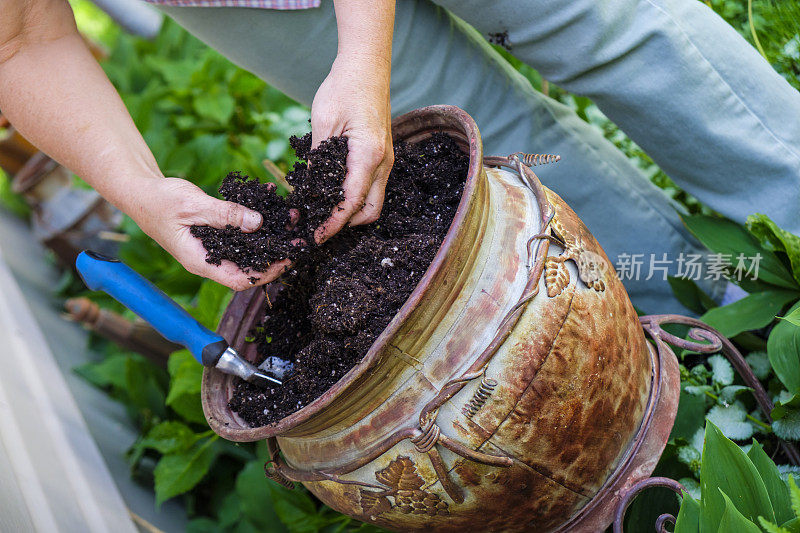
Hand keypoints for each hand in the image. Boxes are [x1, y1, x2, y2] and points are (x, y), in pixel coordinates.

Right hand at [128, 177, 290, 290]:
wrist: (140, 191)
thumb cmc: (159, 201)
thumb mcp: (193, 205)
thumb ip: (224, 215)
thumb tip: (256, 223)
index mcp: (200, 261)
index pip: (239, 280)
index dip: (265, 274)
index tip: (287, 260)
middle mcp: (210, 258)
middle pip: (248, 266)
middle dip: (275, 254)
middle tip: (298, 238)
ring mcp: (213, 247)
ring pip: (248, 248)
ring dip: (270, 235)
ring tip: (291, 219)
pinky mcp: (216, 233)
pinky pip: (241, 230)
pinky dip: (257, 220)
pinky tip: (271, 203)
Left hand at [311, 51, 392, 242]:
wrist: (366, 66)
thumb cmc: (343, 88)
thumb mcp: (322, 124)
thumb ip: (318, 160)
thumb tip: (308, 192)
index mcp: (369, 156)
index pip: (351, 203)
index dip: (332, 224)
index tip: (315, 236)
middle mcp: (383, 162)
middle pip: (369, 211)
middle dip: (344, 225)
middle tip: (316, 227)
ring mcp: (385, 160)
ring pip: (372, 202)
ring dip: (350, 213)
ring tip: (321, 213)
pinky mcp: (381, 155)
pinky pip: (371, 187)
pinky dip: (354, 198)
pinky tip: (332, 194)